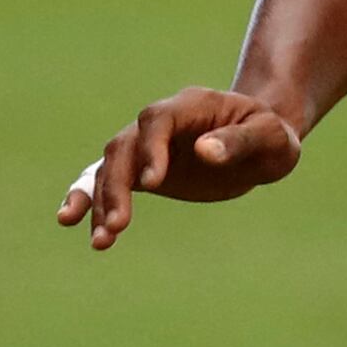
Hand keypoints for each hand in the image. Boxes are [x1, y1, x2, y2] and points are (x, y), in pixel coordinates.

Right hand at [55, 87, 302, 249]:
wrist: (262, 143)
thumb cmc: (272, 137)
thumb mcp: (270, 137)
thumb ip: (240, 142)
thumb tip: (205, 152)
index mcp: (192, 105)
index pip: (158, 121)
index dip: (151, 149)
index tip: (153, 184)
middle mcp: (161, 122)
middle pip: (125, 147)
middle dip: (118, 186)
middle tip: (119, 226)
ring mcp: (147, 144)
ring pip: (110, 166)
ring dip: (99, 201)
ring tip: (100, 241)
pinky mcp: (142, 168)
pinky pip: (107, 179)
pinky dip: (89, 198)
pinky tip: (74, 222)